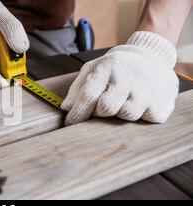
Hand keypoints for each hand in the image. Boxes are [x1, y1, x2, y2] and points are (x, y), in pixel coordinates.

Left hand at [62, 31, 178, 125]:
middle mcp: (128, 77)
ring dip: (121, 114)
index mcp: (108, 67)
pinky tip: (140, 105)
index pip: (88, 95)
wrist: (151, 57)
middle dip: (99, 112)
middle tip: (101, 109)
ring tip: (123, 103)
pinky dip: (141, 117)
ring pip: (127, 115)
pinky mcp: (162, 102)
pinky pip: (146, 119)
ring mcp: (147, 89)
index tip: (70, 124)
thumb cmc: (115, 68)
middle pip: (106, 108)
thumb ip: (78, 88)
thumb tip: (66, 108)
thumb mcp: (93, 69)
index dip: (77, 113)